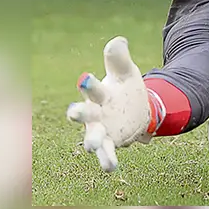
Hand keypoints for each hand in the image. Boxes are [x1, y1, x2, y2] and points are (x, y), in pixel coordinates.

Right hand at [66, 36, 161, 171]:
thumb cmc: (125, 89)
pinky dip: (107, 160)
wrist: (136, 109)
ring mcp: (101, 129)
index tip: (85, 78)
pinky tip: (110, 167)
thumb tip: (119, 40)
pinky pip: (107, 152)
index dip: (88, 84)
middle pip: (85, 113)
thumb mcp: (126, 73)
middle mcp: (95, 112)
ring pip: (93, 135)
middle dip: (79, 113)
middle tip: (72, 113)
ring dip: (91, 140)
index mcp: (99, 93)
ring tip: (91, 146)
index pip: (92, 88)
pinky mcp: (110, 142)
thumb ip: (119, 59)